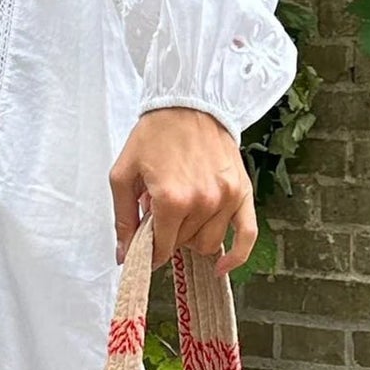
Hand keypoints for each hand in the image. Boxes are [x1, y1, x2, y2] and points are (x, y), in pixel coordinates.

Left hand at [109, 107, 256, 275]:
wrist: (188, 103)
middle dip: (169, 235)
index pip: (161, 247)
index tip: (145, 248)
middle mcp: (202, 203)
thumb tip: (123, 255)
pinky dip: (236, 256)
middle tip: (162, 213)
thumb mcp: (123, 174)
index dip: (150, 252)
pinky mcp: (242, 192)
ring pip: (208, 243)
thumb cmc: (154, 135)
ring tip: (184, 212)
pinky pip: (247, 235)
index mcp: (171, 199)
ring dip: (193, 236)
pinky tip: (222, 266)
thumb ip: (123, 218)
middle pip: (183, 245)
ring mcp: (226, 198)